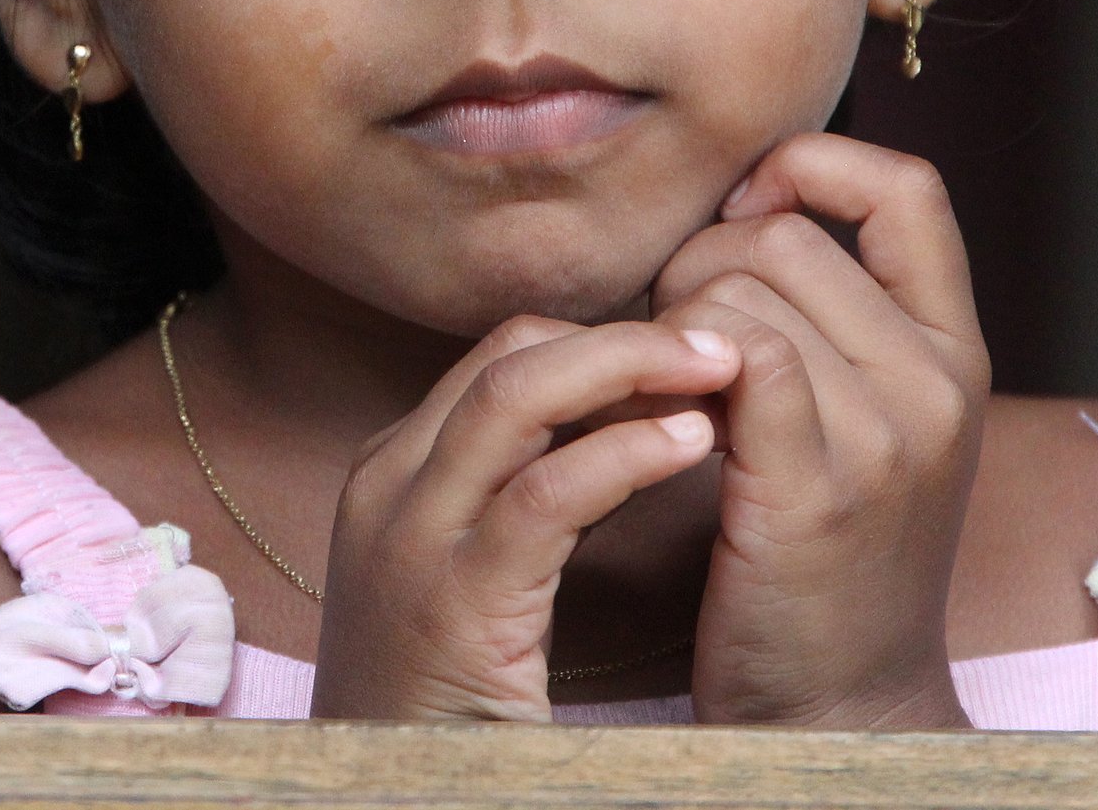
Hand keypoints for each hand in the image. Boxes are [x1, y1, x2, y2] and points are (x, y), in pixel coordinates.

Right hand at [308, 318, 737, 720]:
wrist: (378, 806)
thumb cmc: (438, 712)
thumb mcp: (467, 581)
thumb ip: (521, 504)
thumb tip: (623, 430)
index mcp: (393, 474)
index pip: (500, 359)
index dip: (598, 341)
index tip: (682, 360)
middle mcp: (389, 487)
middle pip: (507, 354)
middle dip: (621, 335)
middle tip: (717, 339)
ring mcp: (410, 541)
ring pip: (516, 395)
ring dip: (629, 366)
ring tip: (719, 368)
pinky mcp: (452, 606)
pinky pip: (545, 497)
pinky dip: (625, 454)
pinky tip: (688, 445)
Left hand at [651, 133, 988, 728]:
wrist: (842, 704)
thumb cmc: (824, 550)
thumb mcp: (864, 417)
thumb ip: (832, 317)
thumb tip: (740, 203)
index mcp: (954, 352)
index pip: (906, 188)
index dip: (809, 169)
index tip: (744, 216)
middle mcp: (938, 382)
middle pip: (786, 236)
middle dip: (701, 267)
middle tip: (679, 345)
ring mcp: (889, 435)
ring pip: (741, 288)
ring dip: (673, 326)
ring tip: (674, 393)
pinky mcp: (818, 486)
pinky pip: (735, 354)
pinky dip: (674, 368)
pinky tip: (668, 420)